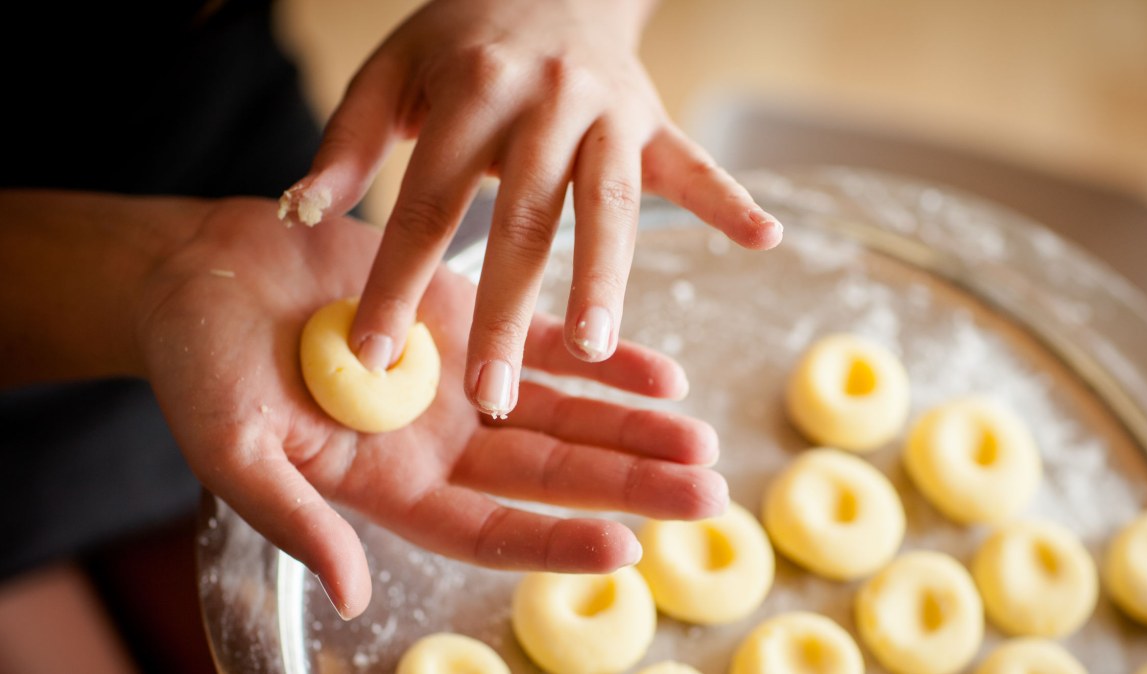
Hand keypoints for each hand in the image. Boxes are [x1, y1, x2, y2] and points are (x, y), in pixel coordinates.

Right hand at [139, 199, 725, 618]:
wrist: (202, 272)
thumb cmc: (198, 366)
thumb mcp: (233, 447)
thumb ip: (294, 518)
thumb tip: (349, 594)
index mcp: (390, 486)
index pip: (490, 530)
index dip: (555, 542)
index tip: (625, 545)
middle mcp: (440, 443)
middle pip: (551, 475)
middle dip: (628, 484)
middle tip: (707, 494)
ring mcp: (458, 381)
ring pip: (563, 412)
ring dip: (633, 424)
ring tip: (701, 438)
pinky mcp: (465, 317)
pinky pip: (545, 342)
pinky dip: (600, 356)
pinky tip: (661, 372)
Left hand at [279, 0, 782, 417]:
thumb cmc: (460, 41)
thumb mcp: (392, 73)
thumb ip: (348, 142)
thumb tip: (304, 212)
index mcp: (472, 91)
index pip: (429, 202)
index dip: (398, 280)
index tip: (373, 354)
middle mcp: (546, 101)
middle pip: (524, 220)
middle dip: (506, 312)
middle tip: (488, 398)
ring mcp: (610, 112)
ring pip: (610, 206)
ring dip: (608, 276)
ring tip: (597, 350)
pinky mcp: (657, 121)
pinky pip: (697, 166)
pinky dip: (731, 201)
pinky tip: (765, 240)